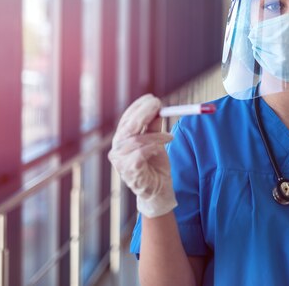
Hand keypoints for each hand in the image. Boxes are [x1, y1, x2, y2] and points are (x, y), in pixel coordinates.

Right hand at [108, 94, 176, 217]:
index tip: (153, 98)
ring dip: (156, 135)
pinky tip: (160, 150)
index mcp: (122, 140)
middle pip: (128, 126)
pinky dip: (152, 148)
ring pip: (137, 140)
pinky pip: (140, 154)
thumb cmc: (155, 166)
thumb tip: (158, 109)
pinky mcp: (129, 171)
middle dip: (145, 113)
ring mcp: (120, 161)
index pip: (126, 118)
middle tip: (160, 105)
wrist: (159, 190)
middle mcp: (117, 149)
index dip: (138, 107)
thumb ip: (154, 127)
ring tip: (170, 137)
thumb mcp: (157, 142)